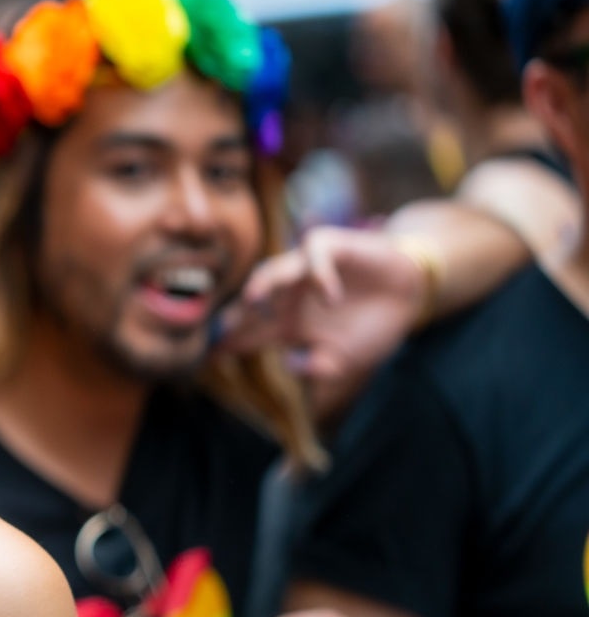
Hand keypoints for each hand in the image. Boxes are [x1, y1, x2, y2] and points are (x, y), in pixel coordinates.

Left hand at [218, 227, 427, 416]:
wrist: (407, 294)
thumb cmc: (371, 327)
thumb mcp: (346, 359)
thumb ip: (322, 368)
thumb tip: (293, 366)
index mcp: (285, 324)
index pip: (248, 334)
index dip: (229, 345)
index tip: (208, 360)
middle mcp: (287, 296)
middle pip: (251, 302)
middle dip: (236, 314)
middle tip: (224, 329)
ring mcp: (305, 270)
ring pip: (272, 269)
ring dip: (261, 283)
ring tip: (255, 300)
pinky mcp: (330, 248)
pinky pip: (315, 254)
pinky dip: (320, 273)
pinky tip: (331, 297)